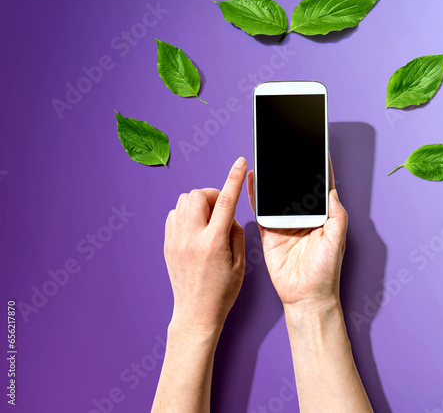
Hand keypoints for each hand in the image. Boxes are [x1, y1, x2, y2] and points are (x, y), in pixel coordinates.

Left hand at [163, 157, 247, 332]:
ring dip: (200, 203)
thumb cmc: (222, 292)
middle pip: (199, 195)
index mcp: (213, 243)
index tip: (241, 163)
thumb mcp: (240, 263)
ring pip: (184, 201)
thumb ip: (236, 233)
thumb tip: (228, 216)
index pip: (227, 201)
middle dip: (213, 195)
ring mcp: (176, 240)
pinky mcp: (168, 244)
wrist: (196, 313)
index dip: (235, 178)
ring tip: (210, 221)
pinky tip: (197, 228)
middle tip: (223, 210)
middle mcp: (191, 238)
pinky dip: (187, 214)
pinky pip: (175, 214)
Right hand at [247, 156, 347, 310]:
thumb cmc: (326, 272)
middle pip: (297, 185)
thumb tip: (331, 191)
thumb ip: (336, 215)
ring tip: (269, 154)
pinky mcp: (269, 232)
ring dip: (273, 177)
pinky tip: (251, 179)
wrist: (306, 297)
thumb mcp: (336, 240)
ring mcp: (285, 222)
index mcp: (323, 215)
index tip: (317, 145)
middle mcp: (303, 215)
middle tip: (288, 144)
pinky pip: (260, 209)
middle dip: (293, 166)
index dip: (319, 166)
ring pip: (278, 194)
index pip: (321, 185)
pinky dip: (255, 195)